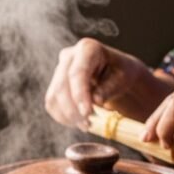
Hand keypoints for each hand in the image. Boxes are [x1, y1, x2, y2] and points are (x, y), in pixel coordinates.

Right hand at [45, 38, 172, 125]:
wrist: (112, 75)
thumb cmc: (119, 74)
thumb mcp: (122, 78)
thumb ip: (108, 87)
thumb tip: (95, 99)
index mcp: (88, 48)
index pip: (77, 73)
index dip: (79, 94)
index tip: (87, 113)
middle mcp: (69, 56)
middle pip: (61, 86)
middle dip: (73, 110)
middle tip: (88, 125)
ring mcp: (59, 70)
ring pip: (53, 97)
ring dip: (68, 116)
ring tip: (86, 124)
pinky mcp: (54, 86)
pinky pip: (52, 105)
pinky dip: (63, 117)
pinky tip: (78, 122)